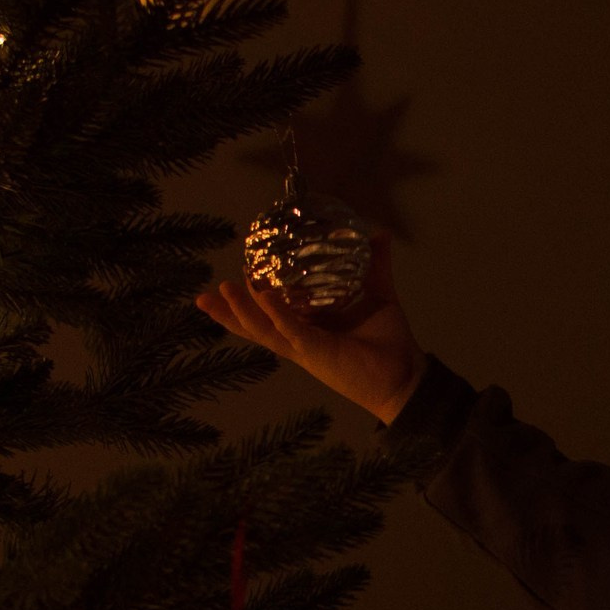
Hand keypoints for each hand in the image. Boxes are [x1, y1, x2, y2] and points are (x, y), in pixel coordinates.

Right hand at [197, 225, 424, 423]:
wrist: (407, 376)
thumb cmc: (389, 342)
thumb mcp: (378, 296)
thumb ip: (375, 267)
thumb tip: (377, 233)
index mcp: (308, 328)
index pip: (268, 315)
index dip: (244, 303)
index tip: (224, 285)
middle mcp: (300, 339)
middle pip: (254, 326)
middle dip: (227, 313)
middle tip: (202, 297)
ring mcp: (304, 347)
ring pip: (263, 329)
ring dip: (240, 310)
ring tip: (221, 289)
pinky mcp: (316, 352)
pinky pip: (290, 330)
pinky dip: (275, 313)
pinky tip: (262, 296)